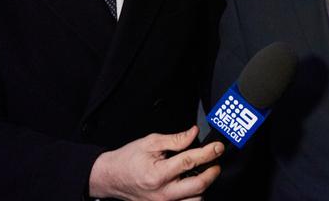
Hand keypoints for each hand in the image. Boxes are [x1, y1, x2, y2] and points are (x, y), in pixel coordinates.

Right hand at [89, 125, 223, 200]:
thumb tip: (194, 133)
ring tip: (203, 173)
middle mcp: (162, 193)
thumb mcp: (150, 142)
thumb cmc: (128, 159)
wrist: (110, 177)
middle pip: (198, 186)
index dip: (208, 152)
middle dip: (212, 172)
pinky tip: (192, 185)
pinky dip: (193, 196)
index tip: (218, 147)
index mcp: (158, 174)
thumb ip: (175, 139)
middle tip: (215, 161)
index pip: (190, 162)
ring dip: (204, 187)